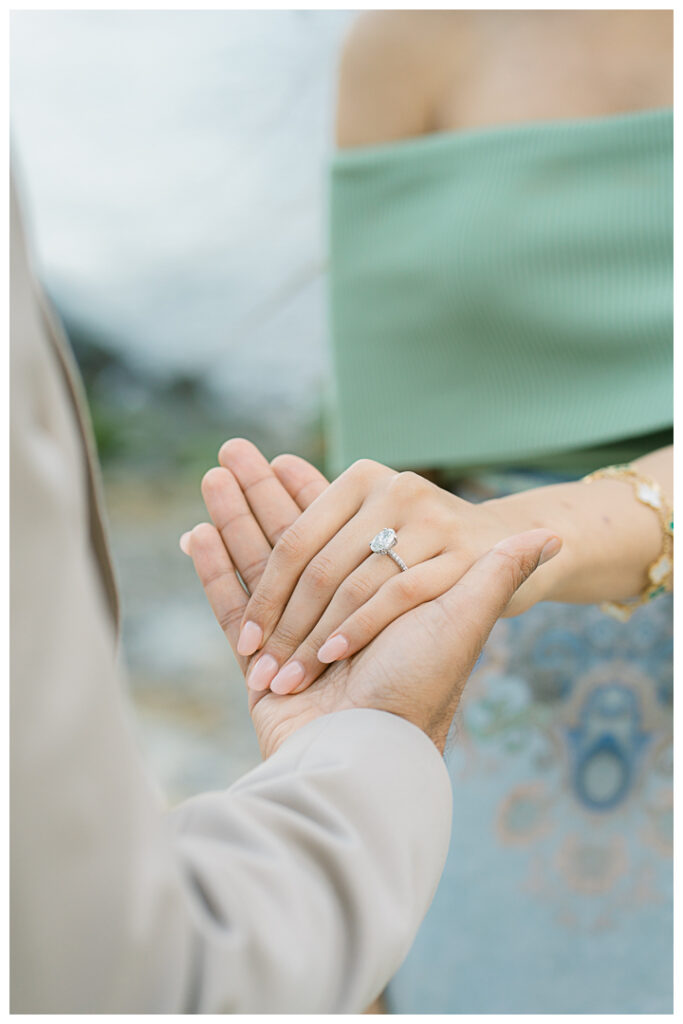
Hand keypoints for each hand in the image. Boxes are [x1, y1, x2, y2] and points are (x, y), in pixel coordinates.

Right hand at [183, 440, 559, 756]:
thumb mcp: (465, 618)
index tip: (286, 457)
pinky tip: (195, 533)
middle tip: (233, 450)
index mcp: (374, 593)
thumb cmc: (421, 687)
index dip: (309, 491)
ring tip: (213, 476)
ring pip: (256, 564)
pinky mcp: (258, 664)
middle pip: (288, 538)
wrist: (373, 756)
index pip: (336, 528)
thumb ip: (498, 572)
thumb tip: (554, 535)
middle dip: (260, 495)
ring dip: (233, 519)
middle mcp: (333, 611)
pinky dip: (215, 571)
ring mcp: (292, 636)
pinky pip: (230, 608)